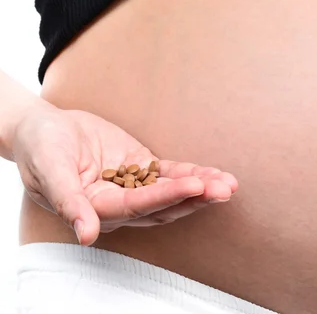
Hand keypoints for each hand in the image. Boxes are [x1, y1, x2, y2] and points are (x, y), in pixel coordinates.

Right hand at [12, 105, 237, 245]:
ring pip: (172, 191)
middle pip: (164, 205)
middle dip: (196, 198)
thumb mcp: (49, 169)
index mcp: (97, 208)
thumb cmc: (40, 146)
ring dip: (201, 188)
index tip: (195, 187)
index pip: (138, 206)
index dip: (167, 197)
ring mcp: (133, 186)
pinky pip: (170, 173)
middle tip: (224, 189)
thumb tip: (86, 235)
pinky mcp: (141, 168)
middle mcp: (119, 204)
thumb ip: (68, 201)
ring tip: (229, 183)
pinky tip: (215, 174)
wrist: (44, 128)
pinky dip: (192, 173)